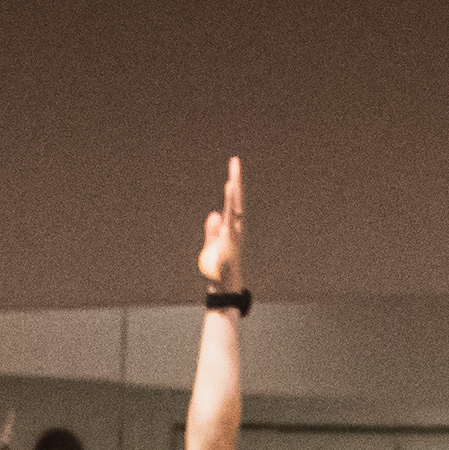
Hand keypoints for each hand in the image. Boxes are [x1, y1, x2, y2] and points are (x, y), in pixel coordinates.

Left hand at [193, 154, 244, 295]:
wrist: (222, 289)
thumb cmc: (218, 271)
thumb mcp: (212, 247)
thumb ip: (212, 230)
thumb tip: (213, 213)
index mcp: (231, 229)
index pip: (232, 205)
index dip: (232, 188)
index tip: (231, 171)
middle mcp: (235, 229)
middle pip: (237, 201)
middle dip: (236, 180)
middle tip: (235, 160)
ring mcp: (234, 234)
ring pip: (236, 208)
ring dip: (234, 190)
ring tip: (233, 171)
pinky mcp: (230, 240)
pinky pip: (231, 218)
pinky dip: (231, 203)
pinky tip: (230, 190)